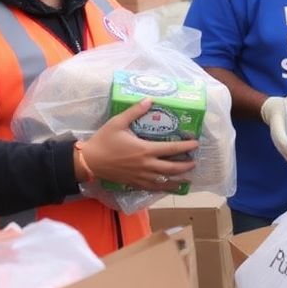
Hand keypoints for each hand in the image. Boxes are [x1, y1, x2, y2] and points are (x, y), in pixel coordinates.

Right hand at [80, 98, 197, 190]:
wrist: (90, 161)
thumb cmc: (104, 141)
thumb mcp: (118, 122)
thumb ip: (135, 111)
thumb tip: (149, 99)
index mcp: (145, 149)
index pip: (171, 149)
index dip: (186, 147)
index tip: (196, 144)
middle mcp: (146, 165)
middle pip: (172, 168)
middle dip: (185, 166)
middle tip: (194, 162)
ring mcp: (141, 176)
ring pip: (164, 181)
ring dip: (178, 179)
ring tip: (187, 179)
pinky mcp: (134, 183)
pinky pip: (153, 187)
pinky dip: (163, 188)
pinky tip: (168, 187)